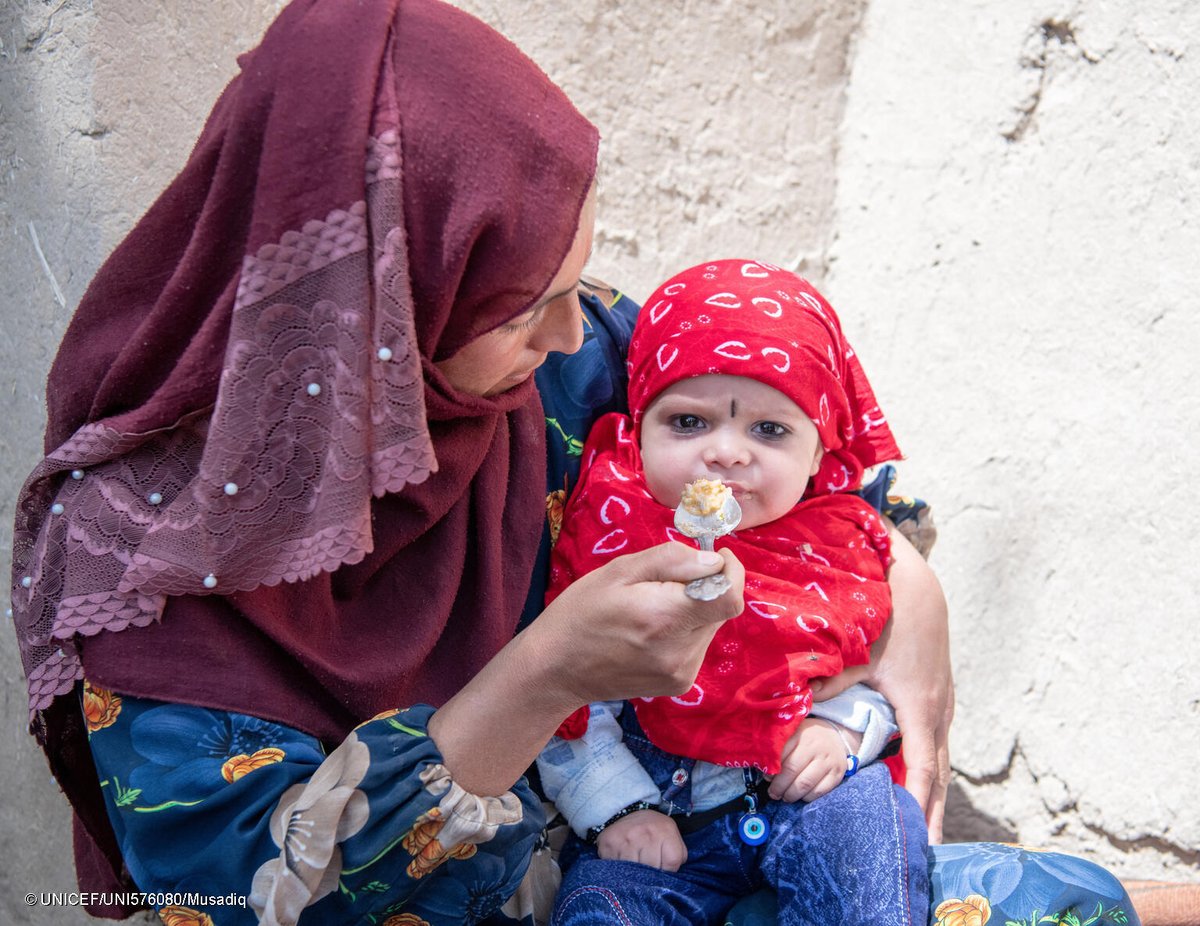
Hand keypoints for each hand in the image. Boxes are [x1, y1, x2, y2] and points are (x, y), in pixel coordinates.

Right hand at [535, 542, 745, 704]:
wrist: (556, 669)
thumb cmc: (581, 613)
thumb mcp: (618, 571)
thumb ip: (671, 560)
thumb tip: (713, 560)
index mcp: (664, 618)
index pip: (729, 596)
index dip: (731, 571)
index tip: (715, 556)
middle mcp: (681, 651)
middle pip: (722, 609)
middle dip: (705, 586)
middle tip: (667, 581)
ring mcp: (682, 673)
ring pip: (711, 626)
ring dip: (695, 608)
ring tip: (654, 607)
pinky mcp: (679, 684)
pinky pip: (698, 645)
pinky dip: (686, 629)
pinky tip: (653, 630)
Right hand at [595, 810, 686, 870]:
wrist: (624, 812)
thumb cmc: (652, 830)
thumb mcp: (671, 837)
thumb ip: (678, 856)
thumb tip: (673, 878)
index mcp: (665, 830)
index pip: (671, 865)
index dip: (666, 871)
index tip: (660, 867)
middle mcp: (646, 832)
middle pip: (653, 870)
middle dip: (651, 874)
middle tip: (646, 866)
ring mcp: (627, 838)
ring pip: (634, 873)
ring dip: (634, 874)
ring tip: (634, 864)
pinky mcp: (609, 843)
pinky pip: (617, 869)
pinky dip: (619, 870)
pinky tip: (621, 861)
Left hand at [768, 718, 861, 802]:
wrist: (835, 735)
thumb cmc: (807, 737)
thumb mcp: (793, 734)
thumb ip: (779, 748)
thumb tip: (765, 770)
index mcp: (800, 734)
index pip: (781, 755)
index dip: (771, 770)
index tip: (766, 778)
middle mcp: (815, 746)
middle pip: (791, 770)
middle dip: (778, 786)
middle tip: (773, 793)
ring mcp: (828, 760)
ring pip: (805, 783)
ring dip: (791, 795)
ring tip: (784, 797)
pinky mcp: (837, 773)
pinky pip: (819, 791)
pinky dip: (807, 797)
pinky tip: (801, 796)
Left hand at [809, 526, 952, 840]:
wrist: (920, 592)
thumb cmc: (889, 622)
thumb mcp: (860, 654)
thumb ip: (832, 682)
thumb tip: (802, 703)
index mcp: (918, 709)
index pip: (922, 769)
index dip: (918, 805)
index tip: (917, 837)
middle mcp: (938, 713)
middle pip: (939, 776)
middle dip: (932, 814)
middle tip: (926, 852)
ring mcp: (944, 706)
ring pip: (942, 761)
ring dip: (934, 794)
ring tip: (926, 830)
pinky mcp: (940, 698)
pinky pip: (938, 743)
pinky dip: (932, 769)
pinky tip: (922, 785)